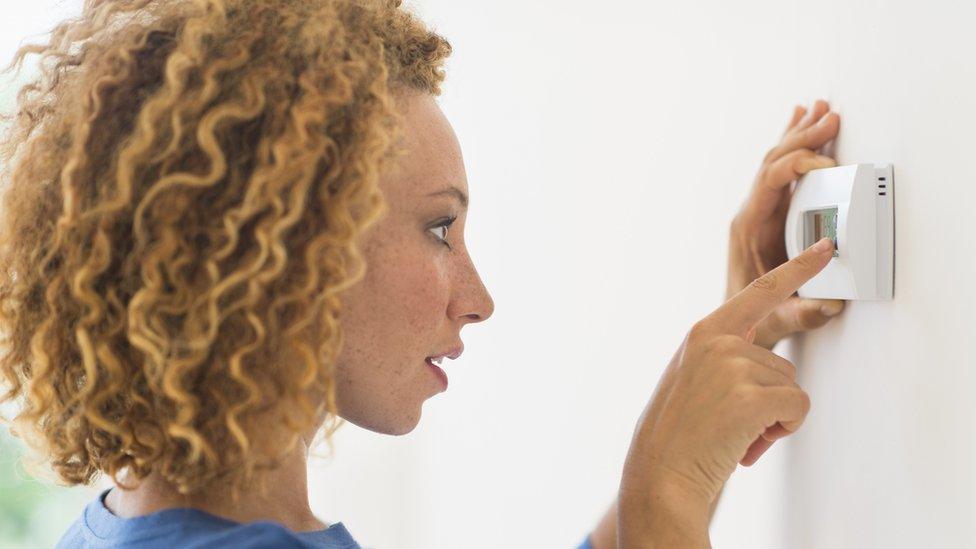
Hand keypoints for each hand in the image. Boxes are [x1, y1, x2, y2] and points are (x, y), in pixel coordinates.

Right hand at [618, 238, 834, 547]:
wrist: (660, 473)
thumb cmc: (677, 434)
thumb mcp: (692, 378)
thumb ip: (722, 357)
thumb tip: (766, 365)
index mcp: (704, 332)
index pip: (760, 292)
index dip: (798, 269)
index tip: (825, 249)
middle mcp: (718, 340)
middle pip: (782, 364)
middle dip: (769, 399)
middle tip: (734, 423)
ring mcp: (734, 364)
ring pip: (791, 387)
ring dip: (773, 418)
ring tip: (735, 433)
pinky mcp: (751, 394)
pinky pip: (797, 407)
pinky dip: (783, 429)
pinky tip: (749, 441)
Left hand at [727, 99, 845, 350]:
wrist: (735, 325)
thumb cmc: (752, 319)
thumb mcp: (778, 320)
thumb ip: (802, 314)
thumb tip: (831, 305)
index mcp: (748, 227)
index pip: (770, 181)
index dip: (798, 165)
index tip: (828, 164)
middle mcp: (750, 213)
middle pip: (774, 162)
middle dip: (803, 137)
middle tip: (830, 117)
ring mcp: (759, 212)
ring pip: (777, 162)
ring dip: (800, 134)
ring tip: (820, 108)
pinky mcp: (772, 216)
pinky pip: (783, 173)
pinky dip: (795, 147)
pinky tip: (799, 121)